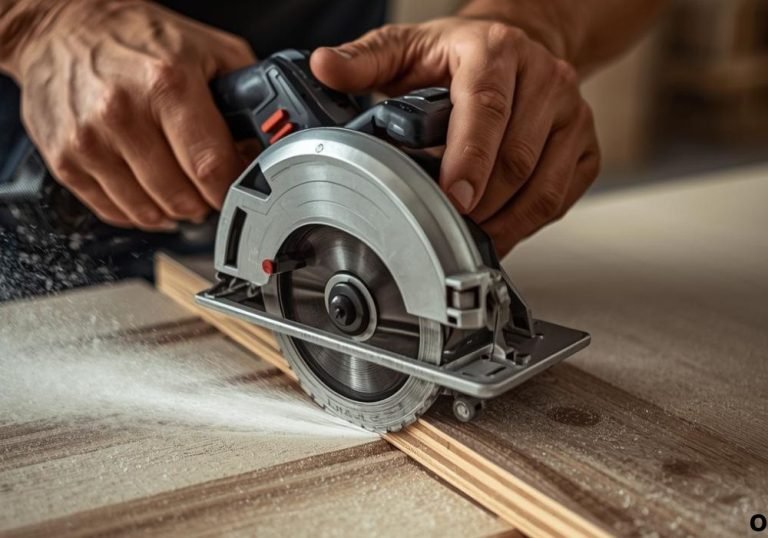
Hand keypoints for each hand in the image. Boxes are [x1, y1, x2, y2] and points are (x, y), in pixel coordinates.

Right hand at [11, 0, 254, 229]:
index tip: (240, 187)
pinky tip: (149, 190)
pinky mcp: (64, 161)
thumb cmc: (134, 37)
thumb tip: (267, 140)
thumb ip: (247, 92)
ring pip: (150, 213)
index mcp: (166, 83)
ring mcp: (89, 141)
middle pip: (183, 199)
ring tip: (180, 187)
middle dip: (206, 201)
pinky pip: (115, 212)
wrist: (59, 28)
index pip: (212, 168)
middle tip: (210, 186)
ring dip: (174, 211)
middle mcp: (123, 113)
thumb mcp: (207, 48)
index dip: (234, 188)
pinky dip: (140, 211)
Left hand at [311, 17, 599, 254]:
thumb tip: (324, 68)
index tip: (452, 198)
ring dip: (505, 221)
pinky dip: (528, 223)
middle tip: (447, 229)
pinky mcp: (586, 143)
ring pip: (544, 185)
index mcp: (496, 51)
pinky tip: (499, 228)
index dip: (470, 158)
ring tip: (470, 237)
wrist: (520, 46)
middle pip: (517, 157)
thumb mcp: (407, 47)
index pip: (486, 108)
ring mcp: (572, 113)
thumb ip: (365, 61)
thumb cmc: (460, 55)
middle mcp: (544, 77)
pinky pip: (562, 197)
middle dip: (480, 204)